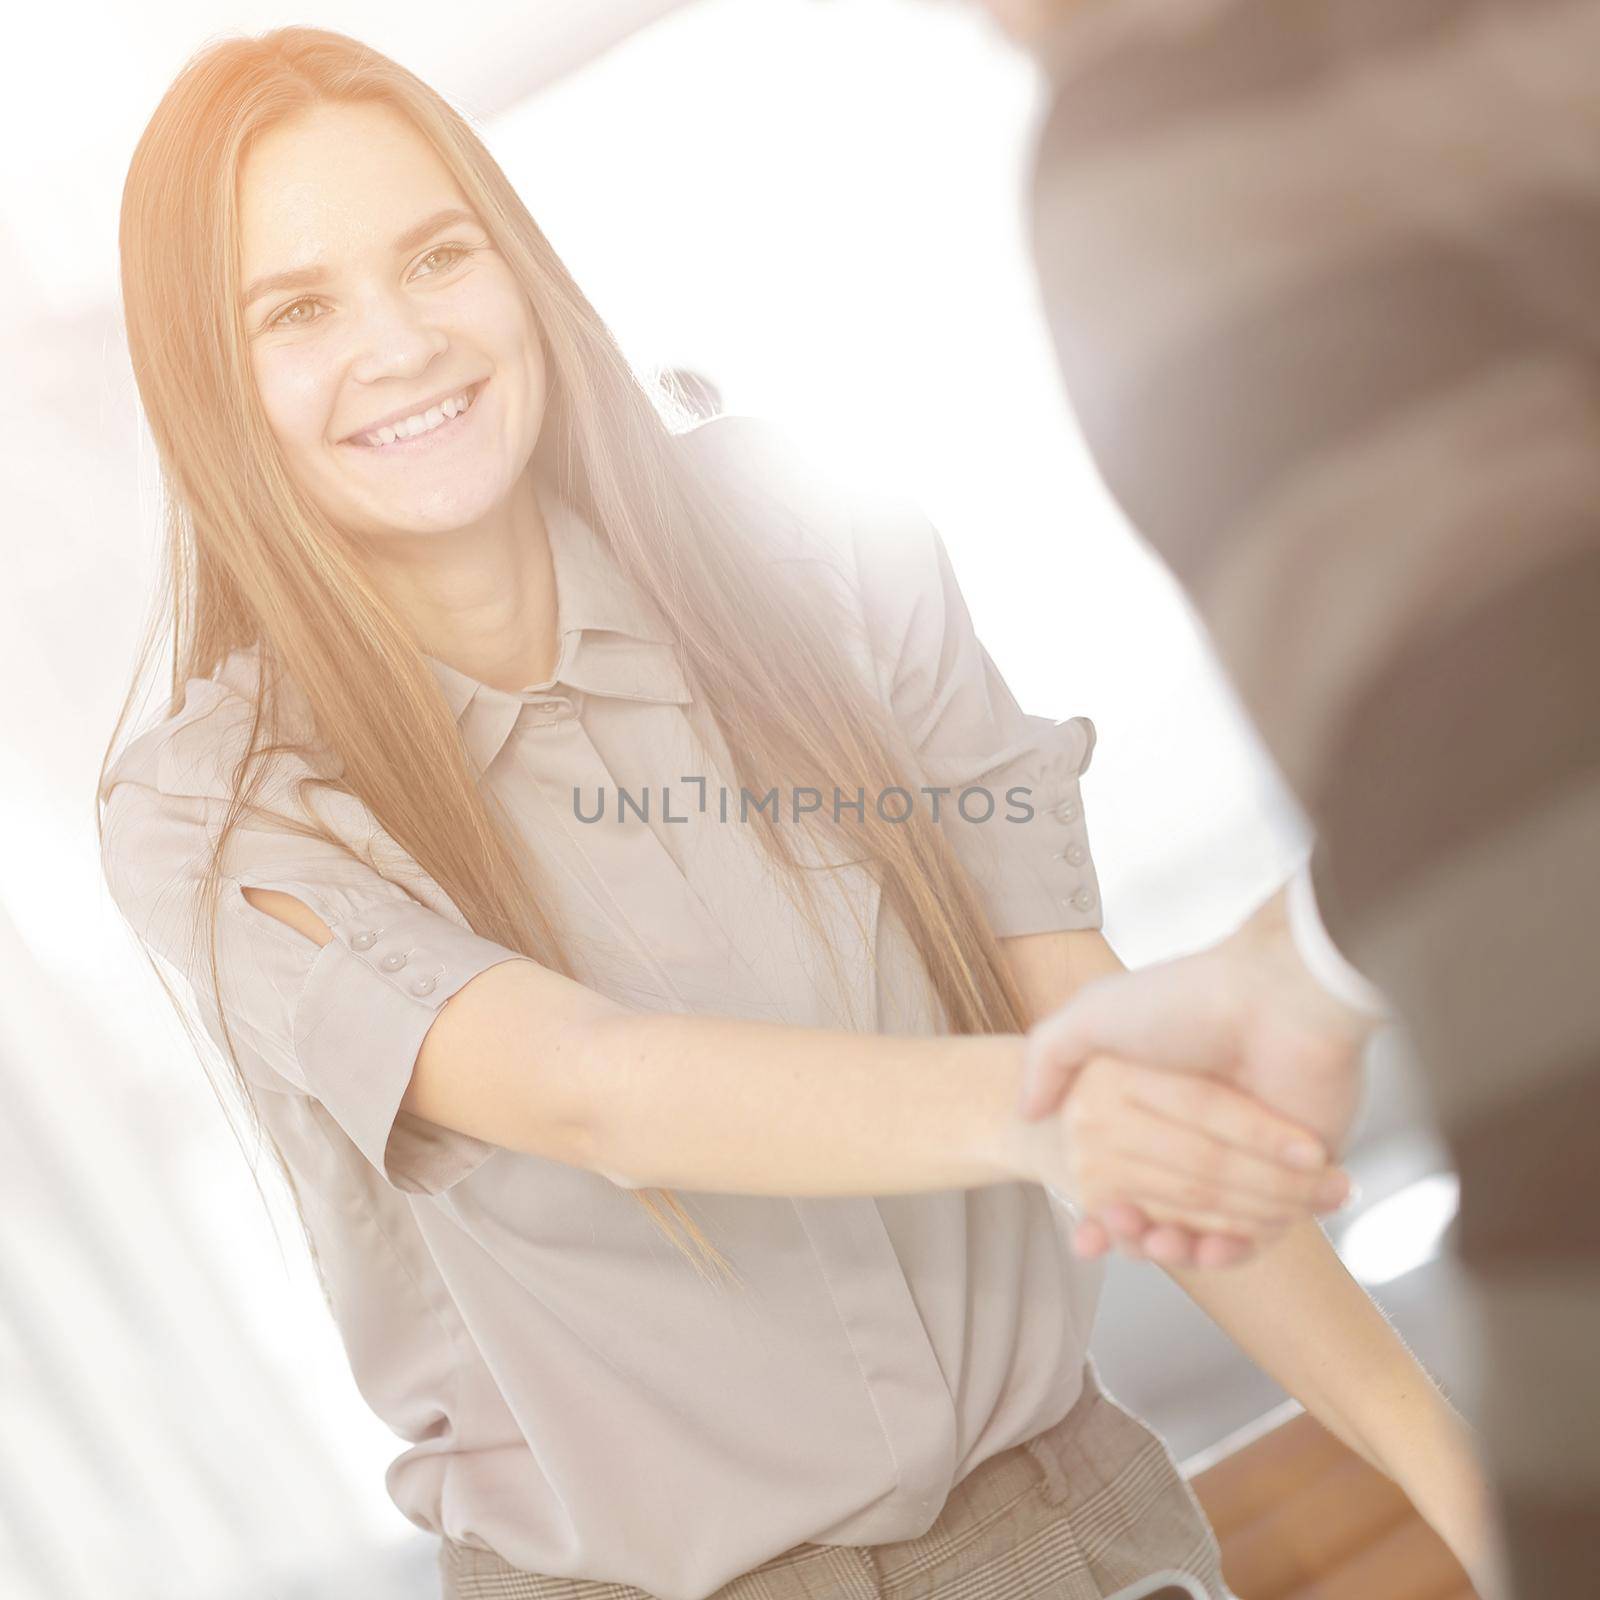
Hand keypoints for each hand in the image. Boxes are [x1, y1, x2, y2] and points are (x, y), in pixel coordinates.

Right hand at [1019, 890, 1375, 1266]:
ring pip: (1210, 1224)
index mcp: (1154, 1096)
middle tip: (1124, 1230)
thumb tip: (1026, 1111)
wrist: (1280, 994)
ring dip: (1185, 1246)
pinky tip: (1208, 1251)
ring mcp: (1250, 1152)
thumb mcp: (1092, 1014)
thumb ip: (1047, 1056)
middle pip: (1167, 1198)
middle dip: (1143, 1227)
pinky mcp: (1296, 1172)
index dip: (1105, 1206)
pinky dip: (1236, 1248)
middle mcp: (1201, 1125)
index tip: (1089, 1229)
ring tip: (1161, 1246)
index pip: (1124, 1167)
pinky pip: (1264, 1231)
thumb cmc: (1185, 1000)